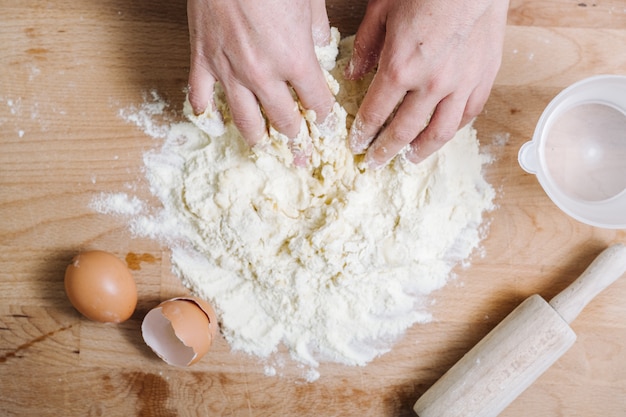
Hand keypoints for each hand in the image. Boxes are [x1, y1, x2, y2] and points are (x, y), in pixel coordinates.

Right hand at [187, 0, 333, 157]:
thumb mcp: (308, 0)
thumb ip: (318, 28)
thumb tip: (321, 44)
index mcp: (295, 60)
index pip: (316, 103)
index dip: (325, 118)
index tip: (327, 128)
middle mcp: (263, 74)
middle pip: (284, 120)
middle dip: (297, 138)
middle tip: (302, 151)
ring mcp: (229, 71)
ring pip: (245, 120)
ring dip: (258, 137)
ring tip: (265, 146)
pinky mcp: (202, 61)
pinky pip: (201, 99)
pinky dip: (207, 114)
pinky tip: (214, 121)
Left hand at [346, 0, 508, 167]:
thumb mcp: (382, 10)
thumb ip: (365, 46)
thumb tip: (353, 73)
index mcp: (399, 68)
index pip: (375, 113)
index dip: (363, 133)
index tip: (357, 145)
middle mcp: (430, 84)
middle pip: (404, 131)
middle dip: (385, 150)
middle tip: (375, 162)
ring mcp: (460, 84)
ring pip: (439, 132)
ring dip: (421, 150)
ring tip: (409, 159)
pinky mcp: (483, 78)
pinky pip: (468, 115)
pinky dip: (453, 130)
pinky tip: (442, 134)